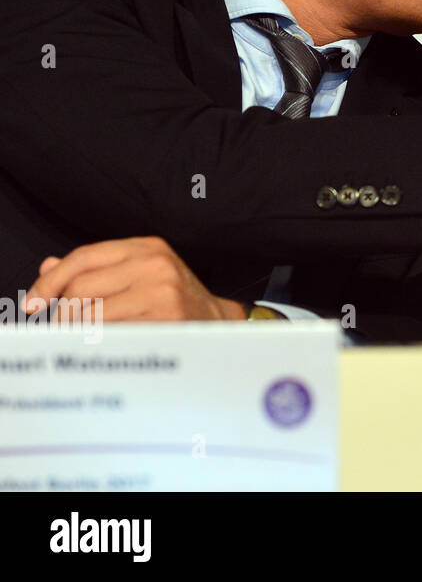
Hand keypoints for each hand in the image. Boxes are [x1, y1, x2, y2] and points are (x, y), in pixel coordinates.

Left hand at [25, 236, 246, 321]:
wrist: (217, 322)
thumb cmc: (176, 301)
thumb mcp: (140, 274)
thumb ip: (96, 270)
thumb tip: (48, 268)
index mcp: (146, 247)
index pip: (82, 258)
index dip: (50, 282)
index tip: (33, 302)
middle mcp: (154, 263)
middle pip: (80, 288)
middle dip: (63, 314)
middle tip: (63, 330)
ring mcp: (162, 289)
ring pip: (91, 314)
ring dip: (78, 332)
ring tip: (85, 339)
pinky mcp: (165, 316)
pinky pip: (110, 333)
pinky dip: (98, 343)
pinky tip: (105, 345)